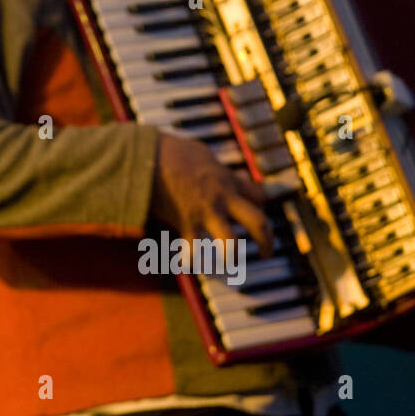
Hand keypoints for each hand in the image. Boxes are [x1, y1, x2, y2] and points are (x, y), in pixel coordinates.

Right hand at [149, 133, 272, 256]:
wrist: (148, 156)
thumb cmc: (170, 150)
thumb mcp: (201, 152)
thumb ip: (211, 164)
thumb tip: (211, 165)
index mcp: (228, 179)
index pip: (259, 196)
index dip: (261, 207)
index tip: (256, 213)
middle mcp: (223, 198)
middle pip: (258, 222)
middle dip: (266, 240)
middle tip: (266, 253)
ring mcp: (206, 213)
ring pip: (231, 243)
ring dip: (232, 257)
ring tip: (230, 265)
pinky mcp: (185, 224)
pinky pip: (192, 251)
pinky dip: (188, 259)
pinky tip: (185, 263)